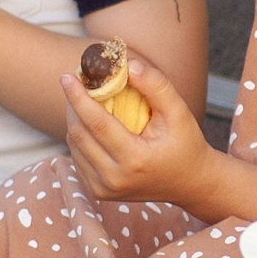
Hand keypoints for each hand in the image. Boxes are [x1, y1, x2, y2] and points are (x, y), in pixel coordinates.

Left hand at [63, 54, 217, 207]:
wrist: (189, 183)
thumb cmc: (185, 144)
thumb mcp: (178, 112)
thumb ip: (156, 86)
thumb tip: (128, 65)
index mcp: (134, 160)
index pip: (96, 124)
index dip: (78, 97)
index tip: (66, 77)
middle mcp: (114, 179)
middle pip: (79, 133)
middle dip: (74, 105)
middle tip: (78, 83)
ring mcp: (103, 189)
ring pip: (73, 145)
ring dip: (75, 120)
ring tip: (86, 101)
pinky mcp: (98, 192)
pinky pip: (77, 157)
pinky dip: (80, 137)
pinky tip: (92, 125)